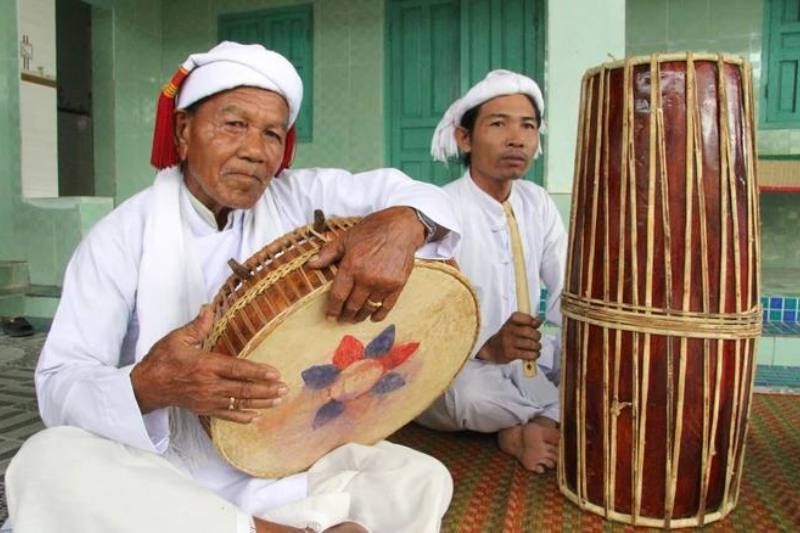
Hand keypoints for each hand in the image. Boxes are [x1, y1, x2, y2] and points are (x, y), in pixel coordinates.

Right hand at [130, 306, 288, 422]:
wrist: (146, 386)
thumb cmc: (162, 360)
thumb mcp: (177, 339)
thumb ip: (197, 326)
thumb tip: (208, 308)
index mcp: (205, 365)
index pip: (237, 369)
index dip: (258, 372)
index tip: (275, 374)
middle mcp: (209, 385)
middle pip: (243, 389)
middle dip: (266, 390)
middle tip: (284, 390)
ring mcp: (207, 399)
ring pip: (238, 403)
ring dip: (260, 403)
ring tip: (278, 401)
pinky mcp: (203, 409)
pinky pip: (226, 415)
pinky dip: (241, 417)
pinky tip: (255, 417)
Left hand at [306, 206, 425, 322]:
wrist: (401, 227)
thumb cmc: (372, 230)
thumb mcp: (346, 238)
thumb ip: (328, 253)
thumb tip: (310, 264)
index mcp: (351, 266)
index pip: (338, 295)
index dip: (332, 309)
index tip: (330, 316)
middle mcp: (367, 278)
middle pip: (352, 305)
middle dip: (345, 315)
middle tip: (342, 319)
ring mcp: (383, 283)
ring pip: (368, 308)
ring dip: (360, 316)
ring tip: (355, 318)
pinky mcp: (397, 285)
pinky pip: (386, 306)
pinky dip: (379, 314)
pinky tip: (373, 317)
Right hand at [477, 312, 541, 364]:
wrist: (492, 349)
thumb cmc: (507, 336)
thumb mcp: (514, 326)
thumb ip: (527, 323)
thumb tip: (540, 320)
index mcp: (510, 322)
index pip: (521, 317)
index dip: (531, 320)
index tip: (536, 323)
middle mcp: (508, 330)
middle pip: (528, 331)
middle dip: (537, 335)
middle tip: (537, 338)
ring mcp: (508, 342)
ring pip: (529, 344)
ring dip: (537, 346)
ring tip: (536, 347)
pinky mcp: (510, 353)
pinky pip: (527, 354)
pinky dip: (534, 354)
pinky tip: (534, 354)